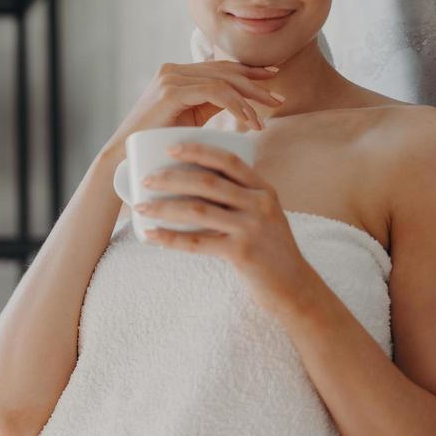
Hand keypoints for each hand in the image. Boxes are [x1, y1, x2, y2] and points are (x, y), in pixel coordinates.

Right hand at [104, 61, 283, 157]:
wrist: (124, 158)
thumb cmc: (156, 144)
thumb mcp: (189, 119)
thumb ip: (209, 105)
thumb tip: (240, 101)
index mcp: (177, 73)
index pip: (220, 67)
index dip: (249, 72)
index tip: (273, 79)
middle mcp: (173, 70)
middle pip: (226, 71)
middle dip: (256, 84)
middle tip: (279, 98)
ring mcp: (171, 77)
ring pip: (223, 80)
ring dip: (249, 99)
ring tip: (264, 119)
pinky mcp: (171, 91)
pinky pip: (215, 92)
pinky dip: (236, 105)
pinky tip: (249, 121)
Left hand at [132, 139, 313, 315]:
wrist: (295, 288)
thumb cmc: (271, 249)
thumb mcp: (265, 215)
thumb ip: (241, 198)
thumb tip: (197, 183)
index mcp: (264, 190)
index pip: (229, 160)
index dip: (198, 151)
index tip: (171, 148)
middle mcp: (260, 204)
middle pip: (207, 182)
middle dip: (171, 178)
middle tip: (146, 180)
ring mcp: (252, 228)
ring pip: (197, 210)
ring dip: (163, 206)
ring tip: (140, 206)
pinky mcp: (242, 253)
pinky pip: (197, 242)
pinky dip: (170, 238)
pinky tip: (151, 235)